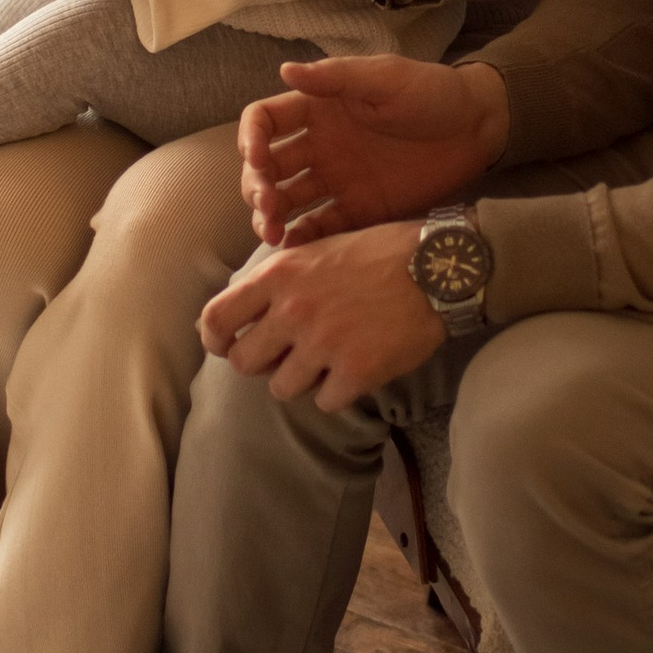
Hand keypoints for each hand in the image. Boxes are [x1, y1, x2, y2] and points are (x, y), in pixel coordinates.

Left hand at [200, 223, 442, 408]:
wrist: (438, 268)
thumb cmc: (380, 253)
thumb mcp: (318, 250)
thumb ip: (279, 279)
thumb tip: (242, 313)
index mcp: (280, 274)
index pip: (216, 317)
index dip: (214, 339)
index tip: (226, 345)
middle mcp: (294, 309)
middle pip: (243, 363)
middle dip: (261, 364)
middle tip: (285, 356)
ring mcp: (324, 343)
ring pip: (282, 389)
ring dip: (301, 380)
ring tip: (328, 360)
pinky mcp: (356, 371)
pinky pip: (325, 402)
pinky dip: (338, 392)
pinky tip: (356, 369)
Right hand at [240, 54, 508, 242]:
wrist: (478, 128)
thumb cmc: (431, 92)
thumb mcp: (385, 78)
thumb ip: (337, 78)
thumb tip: (285, 69)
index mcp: (317, 108)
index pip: (265, 120)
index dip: (251, 138)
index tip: (257, 157)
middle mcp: (318, 145)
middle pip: (268, 168)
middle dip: (257, 187)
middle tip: (267, 206)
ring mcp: (337, 180)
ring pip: (287, 201)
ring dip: (271, 217)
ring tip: (273, 234)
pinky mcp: (359, 210)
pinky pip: (321, 228)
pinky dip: (303, 240)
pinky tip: (294, 251)